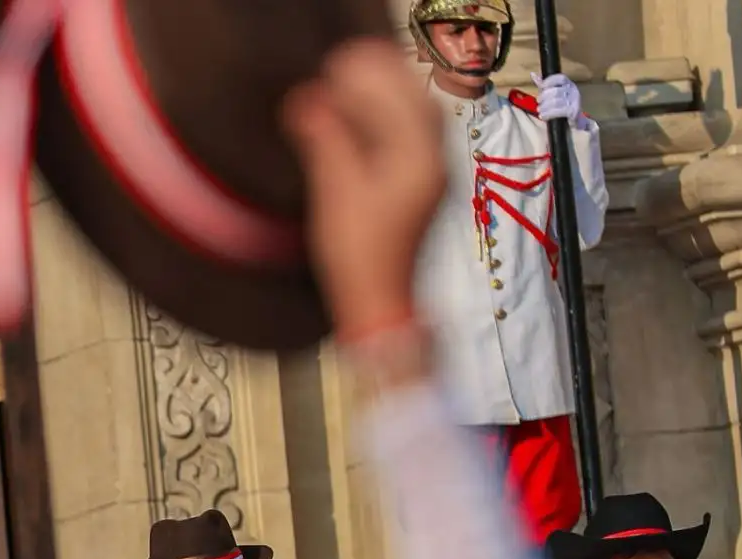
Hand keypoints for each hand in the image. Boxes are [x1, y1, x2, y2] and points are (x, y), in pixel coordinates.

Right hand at [282, 39, 445, 340]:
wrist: (379, 306)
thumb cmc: (359, 258)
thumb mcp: (335, 192)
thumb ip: (324, 139)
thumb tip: (306, 97)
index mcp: (419, 158)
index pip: (395, 95)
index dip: (361, 76)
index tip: (329, 69)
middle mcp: (435, 160)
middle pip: (413, 97)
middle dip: (377, 79)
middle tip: (338, 72)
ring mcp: (432, 174)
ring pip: (415, 116)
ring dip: (384, 97)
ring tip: (346, 91)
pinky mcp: (422, 187)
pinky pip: (412, 137)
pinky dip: (388, 120)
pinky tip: (362, 122)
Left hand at [531, 72, 583, 123]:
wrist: (575, 121)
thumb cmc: (561, 106)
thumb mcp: (551, 94)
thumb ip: (543, 85)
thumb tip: (532, 74)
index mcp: (568, 84)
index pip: (560, 78)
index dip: (550, 80)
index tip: (541, 86)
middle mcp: (573, 90)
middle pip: (556, 91)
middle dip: (544, 96)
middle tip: (538, 102)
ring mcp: (574, 101)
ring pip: (556, 102)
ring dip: (544, 107)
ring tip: (539, 110)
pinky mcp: (573, 112)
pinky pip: (559, 111)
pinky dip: (548, 114)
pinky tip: (543, 116)